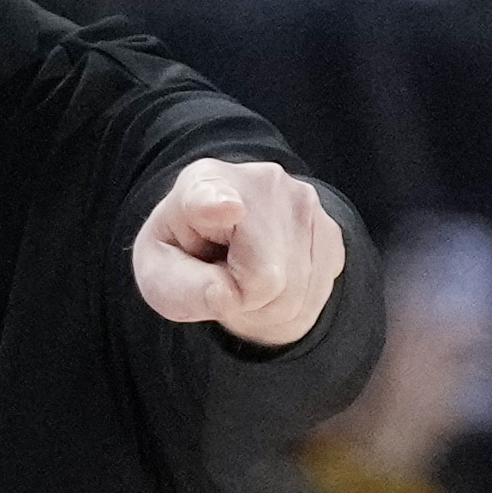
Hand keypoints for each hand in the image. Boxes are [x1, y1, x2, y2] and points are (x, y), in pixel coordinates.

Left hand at [134, 160, 344, 350]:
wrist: (222, 237)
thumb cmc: (184, 254)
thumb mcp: (160, 276)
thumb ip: (182, 290)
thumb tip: (229, 295)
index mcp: (201, 185)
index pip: (210, 196)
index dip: (218, 204)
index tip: (226, 206)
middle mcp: (261, 183)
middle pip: (266, 280)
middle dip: (243, 301)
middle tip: (224, 280)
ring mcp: (303, 202)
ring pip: (298, 295)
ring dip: (269, 309)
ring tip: (246, 281)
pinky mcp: (330, 228)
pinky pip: (319, 296)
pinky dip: (293, 307)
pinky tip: (272, 283)